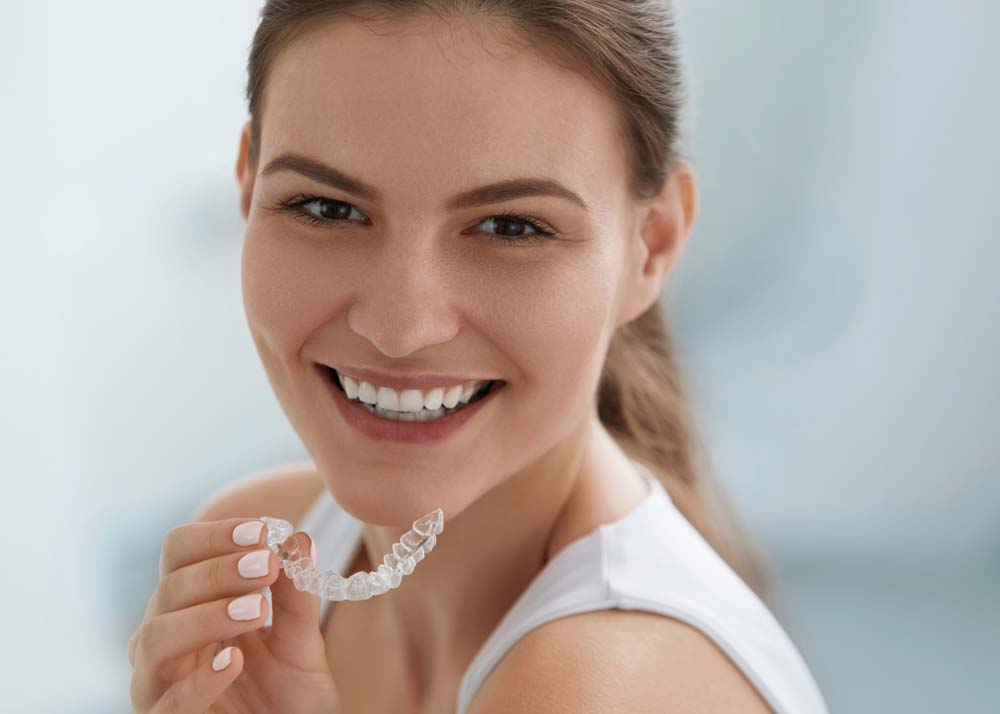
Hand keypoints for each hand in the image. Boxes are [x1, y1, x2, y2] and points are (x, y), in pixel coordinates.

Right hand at [128, 518, 340, 712]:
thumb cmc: (288, 692)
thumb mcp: (300, 639)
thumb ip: (296, 595)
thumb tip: (300, 539)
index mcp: (190, 603)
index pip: (180, 553)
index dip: (214, 536)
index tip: (260, 531)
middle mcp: (164, 637)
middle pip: (169, 588)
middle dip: (219, 571)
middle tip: (266, 565)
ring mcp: (157, 683)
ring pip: (156, 637)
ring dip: (207, 616)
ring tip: (256, 609)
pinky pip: (167, 702)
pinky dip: (199, 679)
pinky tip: (235, 660)